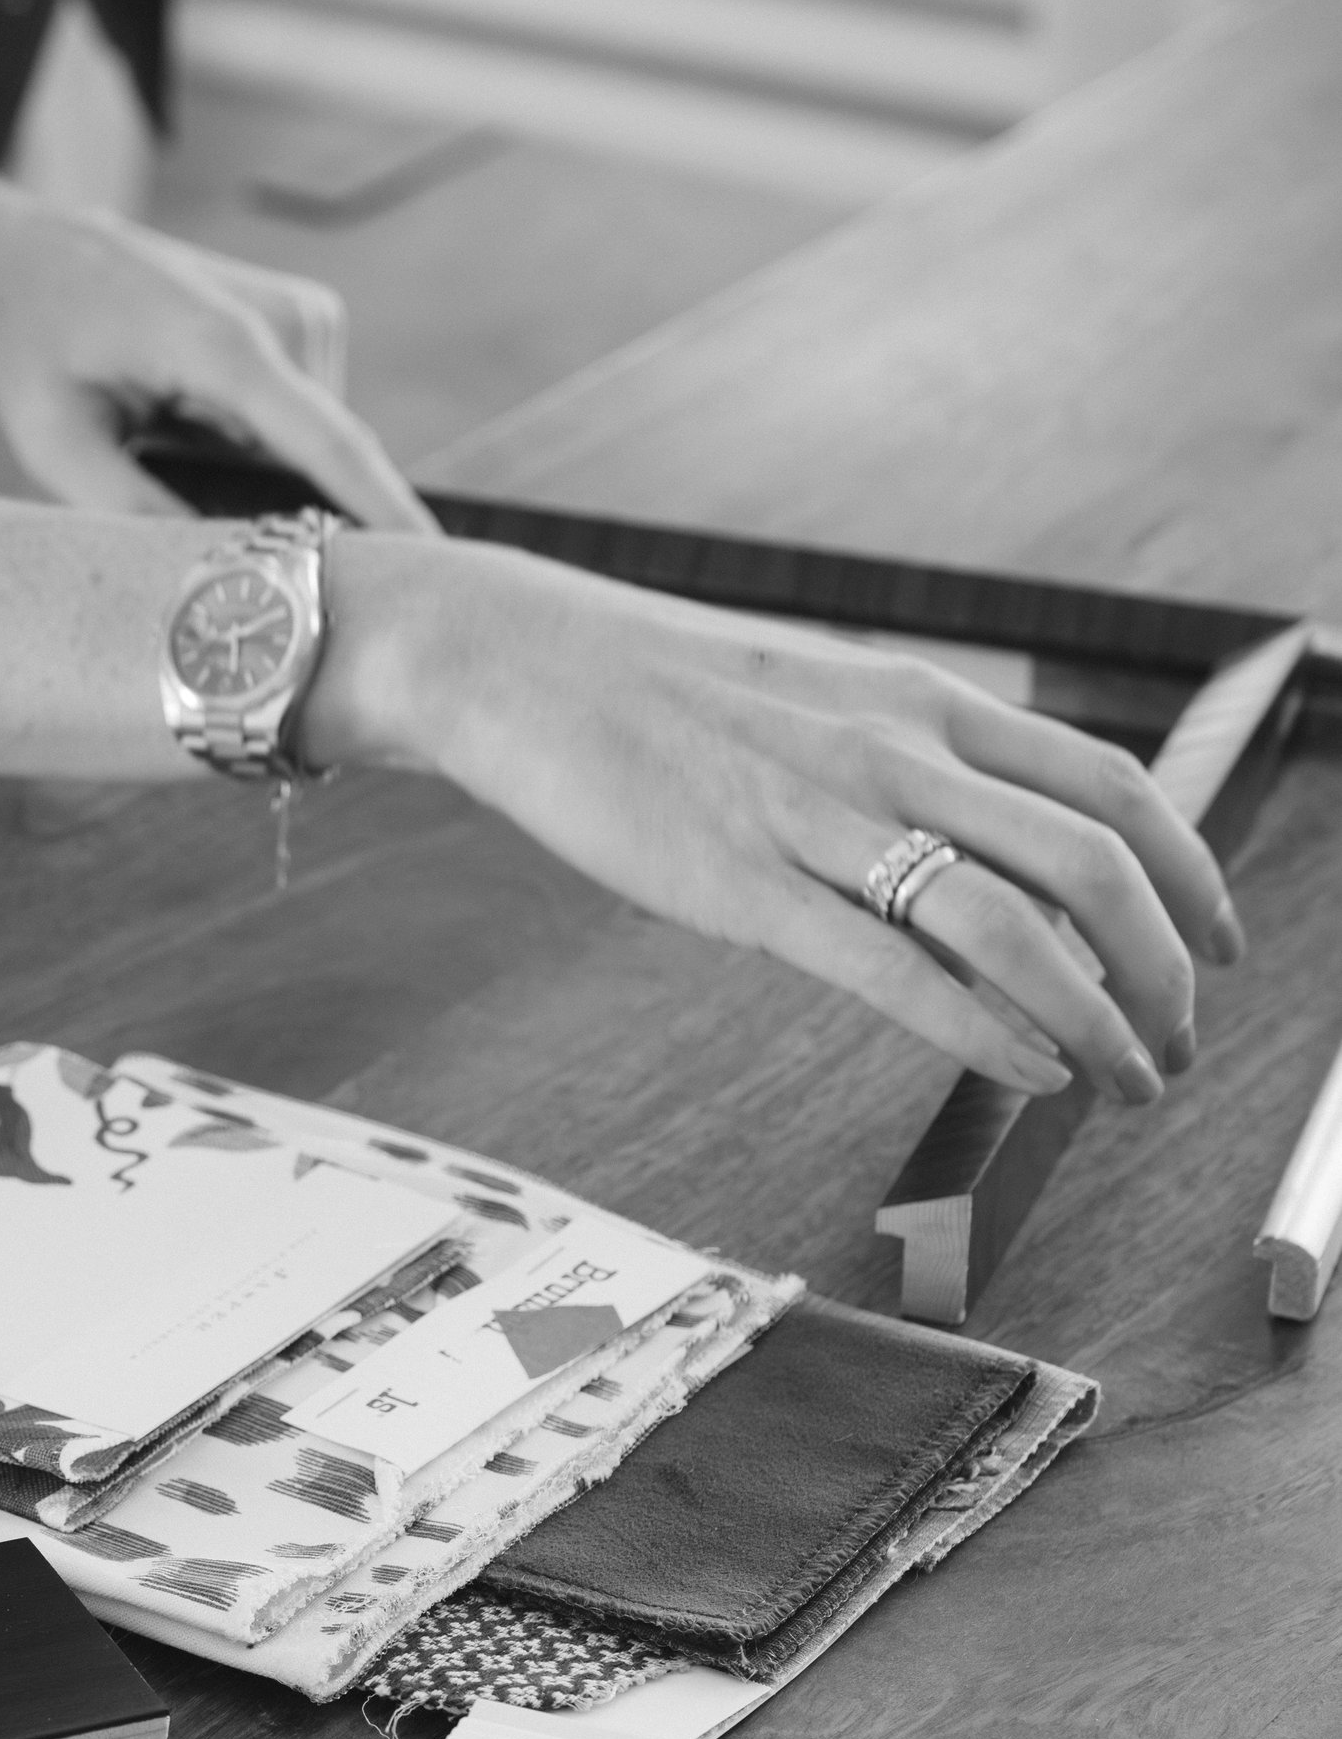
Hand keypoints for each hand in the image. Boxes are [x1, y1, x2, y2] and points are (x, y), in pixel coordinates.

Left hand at [0, 189, 437, 533]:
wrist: (25, 258)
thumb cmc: (33, 348)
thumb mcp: (57, 445)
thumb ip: (138, 515)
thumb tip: (222, 578)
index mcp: (220, 343)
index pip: (330, 442)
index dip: (386, 512)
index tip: (440, 566)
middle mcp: (282, 319)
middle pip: (325, 460)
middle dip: (297, 518)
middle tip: (220, 538)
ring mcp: (301, 315)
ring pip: (315, 447)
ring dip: (258, 475)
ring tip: (163, 440)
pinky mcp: (303, 322)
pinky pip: (304, 421)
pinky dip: (260, 446)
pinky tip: (185, 421)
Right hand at [329, 543, 1239, 1094]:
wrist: (519, 658)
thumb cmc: (662, 692)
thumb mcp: (819, 701)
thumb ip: (911, 765)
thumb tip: (991, 855)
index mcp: (923, 700)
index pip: (1113, 782)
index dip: (1191, 872)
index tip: (1220, 942)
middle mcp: (895, 749)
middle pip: (1091, 861)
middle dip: (1165, 967)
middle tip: (1182, 1038)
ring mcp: (820, 816)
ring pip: (1013, 924)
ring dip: (1098, 1018)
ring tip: (1126, 1080)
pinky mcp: (743, 883)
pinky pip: (895, 970)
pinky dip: (987, 1032)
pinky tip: (1033, 1072)